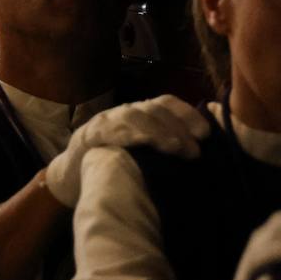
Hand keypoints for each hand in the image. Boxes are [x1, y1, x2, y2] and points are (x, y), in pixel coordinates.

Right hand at [44, 95, 209, 207]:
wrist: (72, 176)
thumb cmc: (114, 165)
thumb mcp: (144, 154)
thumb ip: (167, 150)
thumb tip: (202, 156)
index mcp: (142, 114)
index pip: (167, 103)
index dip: (188, 114)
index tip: (207, 134)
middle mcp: (126, 112)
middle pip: (156, 110)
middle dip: (179, 128)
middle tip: (196, 150)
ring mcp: (107, 121)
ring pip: (136, 116)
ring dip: (159, 131)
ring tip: (176, 147)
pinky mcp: (88, 135)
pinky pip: (110, 130)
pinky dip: (127, 134)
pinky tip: (141, 142)